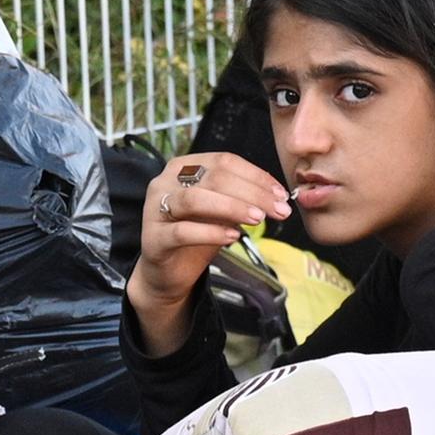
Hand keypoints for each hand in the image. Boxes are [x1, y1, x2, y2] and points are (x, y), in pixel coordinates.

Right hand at [131, 150, 289, 355]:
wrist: (167, 272)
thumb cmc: (196, 235)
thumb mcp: (222, 212)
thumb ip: (241, 198)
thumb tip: (276, 195)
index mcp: (183, 167)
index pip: (224, 162)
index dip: (256, 176)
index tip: (281, 194)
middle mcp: (165, 181)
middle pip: (214, 178)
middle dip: (252, 193)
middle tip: (279, 210)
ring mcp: (155, 208)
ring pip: (196, 199)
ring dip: (232, 207)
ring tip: (258, 219)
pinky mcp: (153, 238)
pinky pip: (183, 231)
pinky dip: (211, 232)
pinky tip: (233, 237)